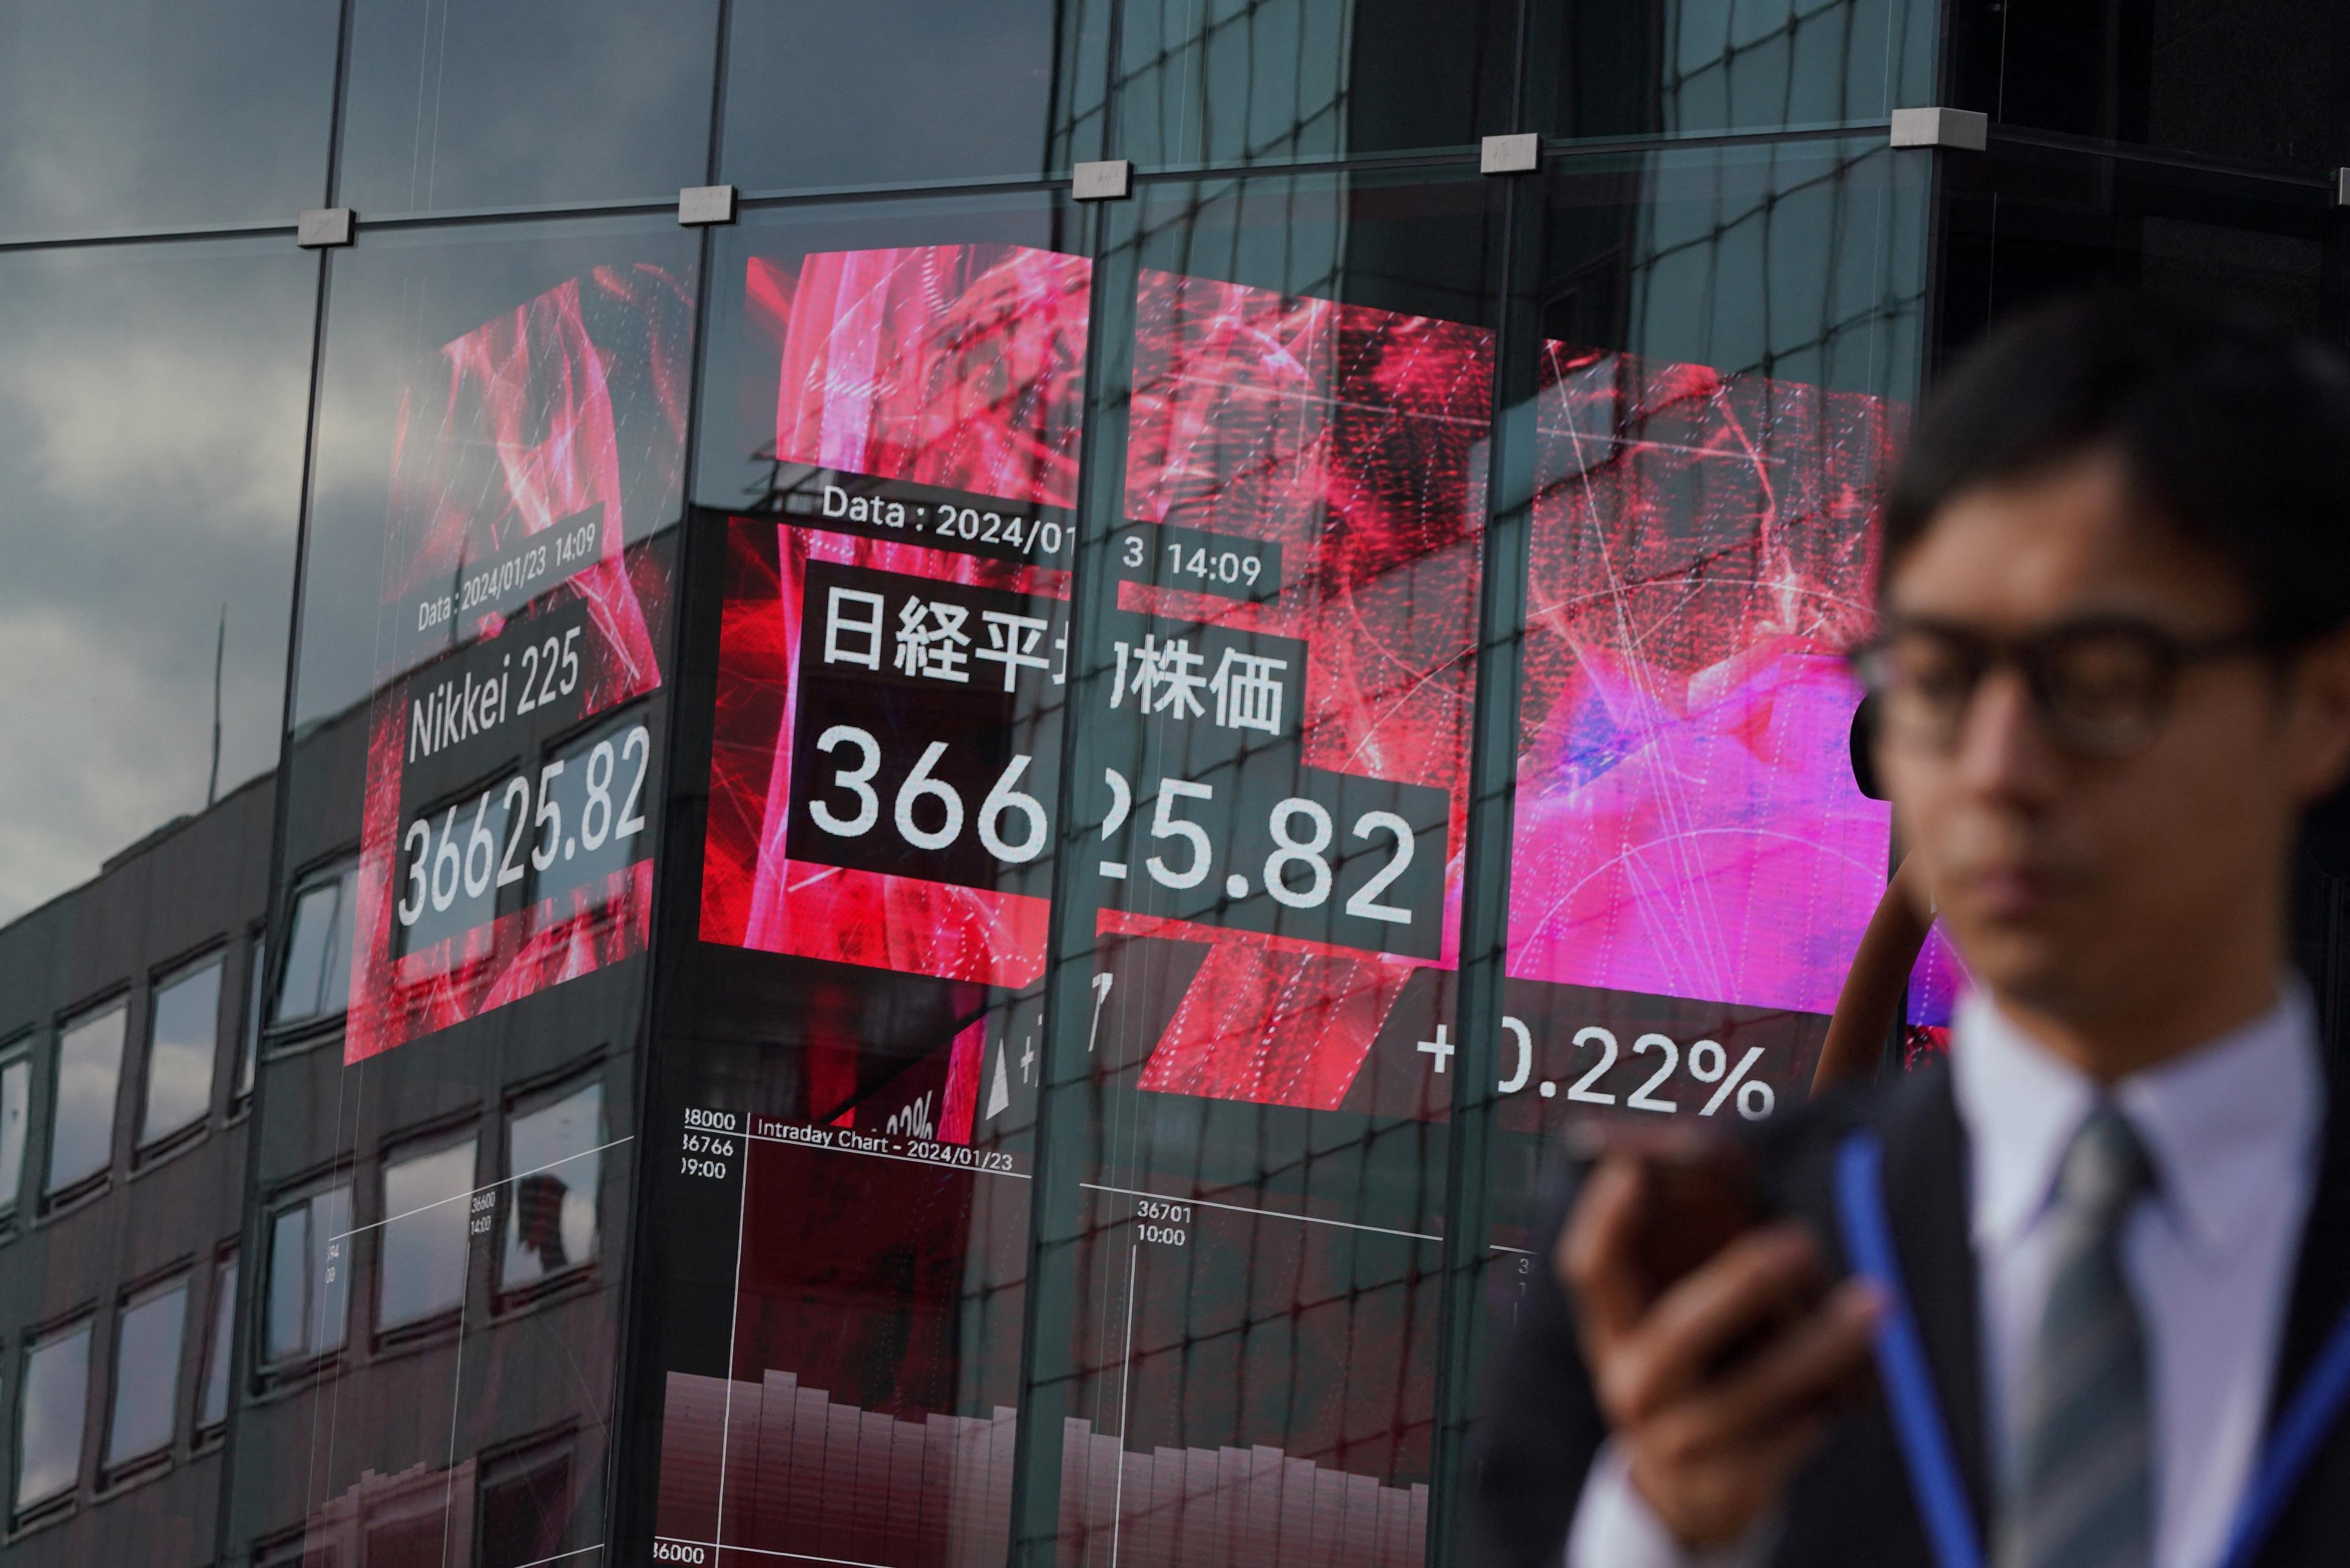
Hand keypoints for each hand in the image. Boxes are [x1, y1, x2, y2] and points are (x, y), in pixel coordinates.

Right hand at [1558, 1154, 1879, 1549]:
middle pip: (1682, 1330)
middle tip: (1801, 1241)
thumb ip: (1684, 1261)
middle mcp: (1634, 1385)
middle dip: (1744, 1282)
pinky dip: (1829, 1397)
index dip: (1605, 1218)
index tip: (1634, 1169)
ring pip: (1756, 1390)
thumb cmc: (1685, 1376)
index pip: (1589, 1268)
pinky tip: (1864, 1370)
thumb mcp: (1662, 1325)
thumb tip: (1722, 1164)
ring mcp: (1679, 1440)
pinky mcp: (1731, 1481)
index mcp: (1611, 1331)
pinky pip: (1791, 1435)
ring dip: (1822, 1344)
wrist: (1680, 1494)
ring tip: (1874, 1302)